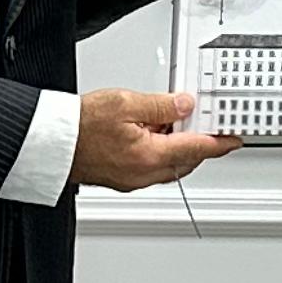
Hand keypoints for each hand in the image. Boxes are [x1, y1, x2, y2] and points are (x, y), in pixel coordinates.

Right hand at [75, 87, 237, 191]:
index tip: (233, 138)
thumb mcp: (125, 102)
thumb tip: (185, 106)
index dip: (219, 142)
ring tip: (167, 121)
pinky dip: (159, 153)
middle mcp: (143, 174)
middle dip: (198, 143)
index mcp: (149, 155)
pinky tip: (149, 133)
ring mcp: (132, 180)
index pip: (197, 148)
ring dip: (177, 147)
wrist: (48, 142)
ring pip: (169, 166)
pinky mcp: (121, 179)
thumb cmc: (78, 125)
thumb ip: (161, 105)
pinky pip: (151, 168)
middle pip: (186, 161)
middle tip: (202, 123)